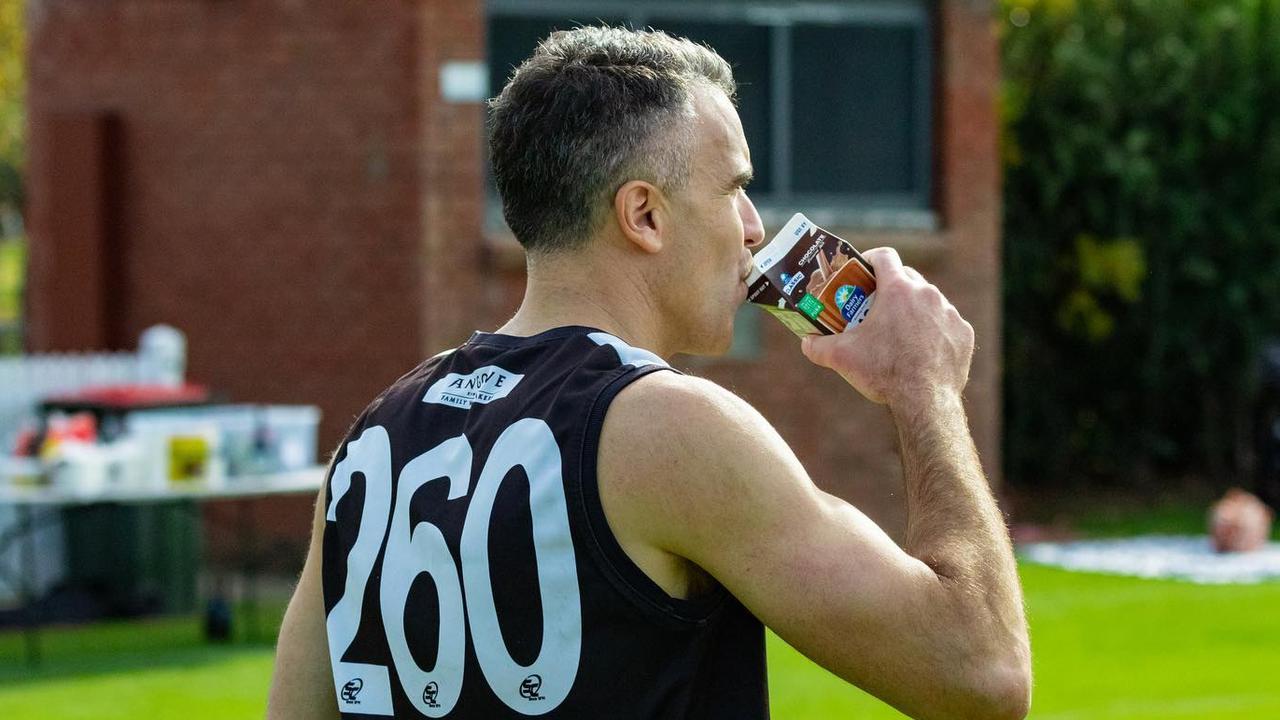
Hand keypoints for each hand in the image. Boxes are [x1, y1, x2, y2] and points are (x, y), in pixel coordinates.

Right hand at [800, 247, 974, 410]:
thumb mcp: (841, 357)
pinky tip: (922, 348)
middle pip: (908, 277)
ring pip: (929, 301)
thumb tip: (807, 342)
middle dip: (891, 287)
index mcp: (897, 290)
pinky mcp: (963, 333)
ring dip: (914, 310)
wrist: (924, 401)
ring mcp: (949, 313)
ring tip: (900, 332)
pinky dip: (934, 331)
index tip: (863, 270)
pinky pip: (946, 324)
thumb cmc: (883, 373)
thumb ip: (818, 346)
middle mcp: (927, 294)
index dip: (871, 259)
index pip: (884, 256)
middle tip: (876, 306)